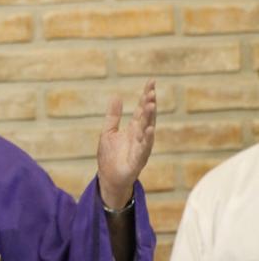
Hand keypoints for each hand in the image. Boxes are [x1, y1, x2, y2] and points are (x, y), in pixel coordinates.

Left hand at [97, 79, 155, 208]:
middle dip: (149, 104)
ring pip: (147, 130)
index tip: (151, 81)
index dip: (146, 95)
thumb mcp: (108, 132)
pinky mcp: (138, 160)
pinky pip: (144, 148)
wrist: (109, 179)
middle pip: (146, 117)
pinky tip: (150, 129)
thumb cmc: (111, 156)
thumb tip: (116, 95)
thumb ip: (113, 115)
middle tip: (151, 91)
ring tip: (150, 105)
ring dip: (149, 118)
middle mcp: (140, 136)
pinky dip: (147, 139)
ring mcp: (140, 147)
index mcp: (134, 128)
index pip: (141, 109)